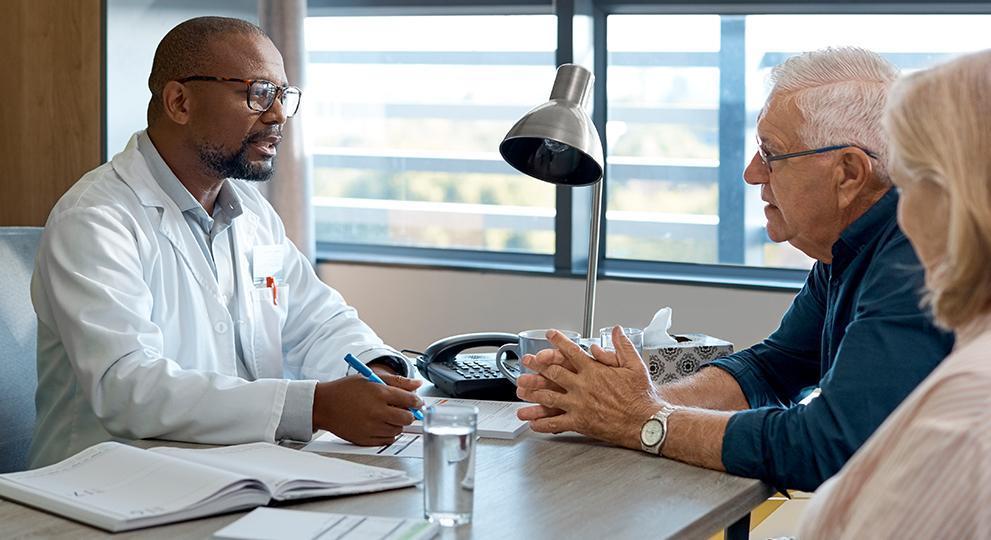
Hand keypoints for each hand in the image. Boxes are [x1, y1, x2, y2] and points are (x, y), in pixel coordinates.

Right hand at [312, 374, 422, 445]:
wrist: (324, 405)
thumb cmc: (346, 390)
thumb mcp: (371, 378)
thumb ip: (397, 381)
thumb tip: (418, 383)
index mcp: (379, 393)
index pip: (410, 400)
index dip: (417, 401)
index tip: (417, 402)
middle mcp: (377, 412)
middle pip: (407, 418)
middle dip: (409, 413)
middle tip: (404, 409)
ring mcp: (371, 427)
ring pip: (398, 430)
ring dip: (397, 423)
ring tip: (387, 415)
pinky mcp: (365, 439)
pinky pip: (387, 440)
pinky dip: (388, 433)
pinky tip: (380, 424)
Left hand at [516, 326, 662, 449]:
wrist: (646, 422)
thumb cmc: (641, 395)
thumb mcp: (635, 365)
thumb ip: (622, 346)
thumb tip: (616, 330)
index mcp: (594, 371)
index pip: (571, 352)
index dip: (558, 342)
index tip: (549, 335)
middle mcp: (583, 386)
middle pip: (553, 372)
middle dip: (537, 366)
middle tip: (526, 361)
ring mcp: (579, 405)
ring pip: (549, 396)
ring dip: (533, 392)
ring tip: (521, 390)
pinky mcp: (580, 422)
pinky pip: (556, 423)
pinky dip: (542, 422)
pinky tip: (533, 422)